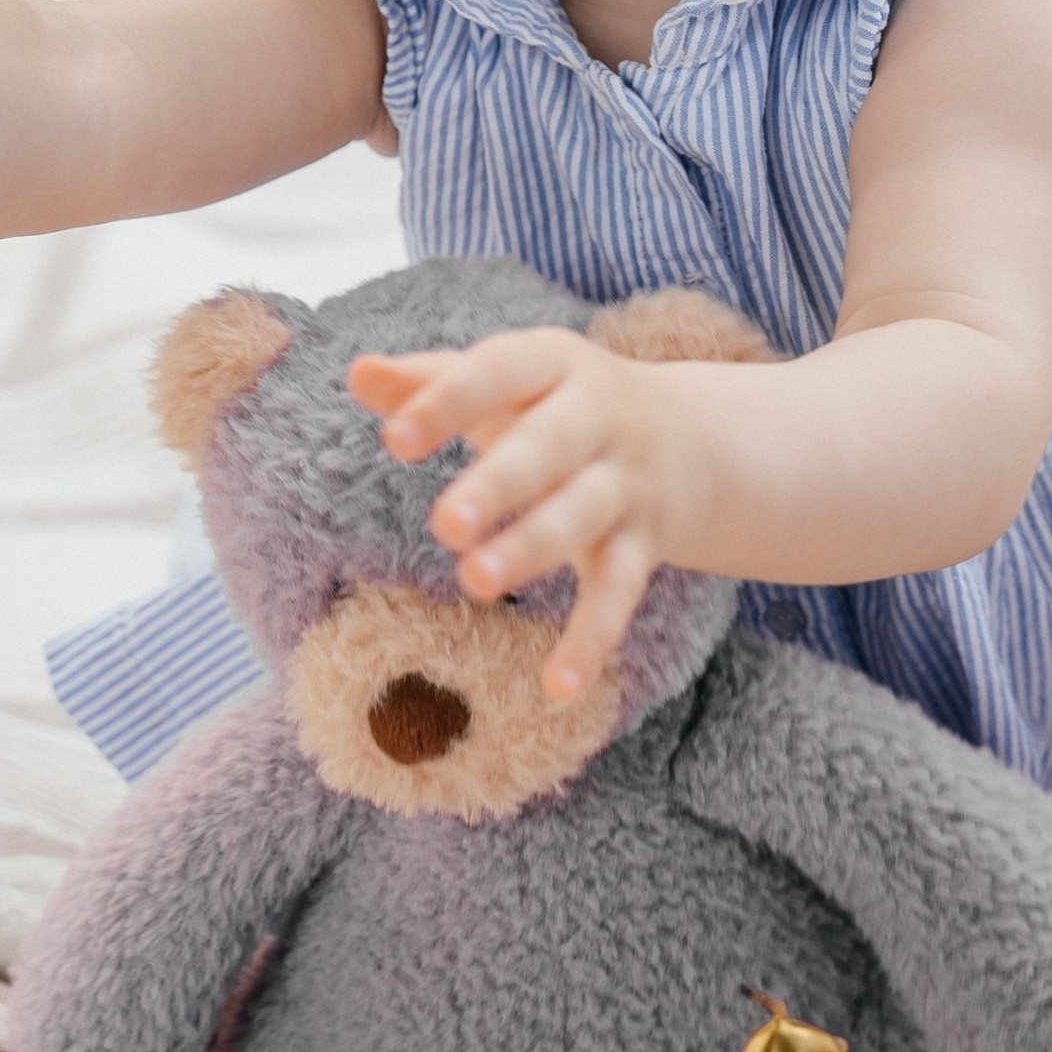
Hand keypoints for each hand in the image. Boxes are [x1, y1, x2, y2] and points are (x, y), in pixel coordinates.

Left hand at [347, 329, 707, 704]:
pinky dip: (593, 639)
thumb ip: (430, 380)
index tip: (393, 440)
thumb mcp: (506, 379)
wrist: (692, 436)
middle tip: (445, 525)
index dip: (447, 402)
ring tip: (476, 582)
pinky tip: (559, 688)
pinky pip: (619, 592)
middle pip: (549, 447)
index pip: (498, 372)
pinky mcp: (641, 545)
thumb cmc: (557, 404)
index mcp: (553, 364)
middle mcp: (597, 419)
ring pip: (581, 517)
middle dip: (501, 484)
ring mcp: (623, 484)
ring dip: (533, 550)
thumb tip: (358, 372)